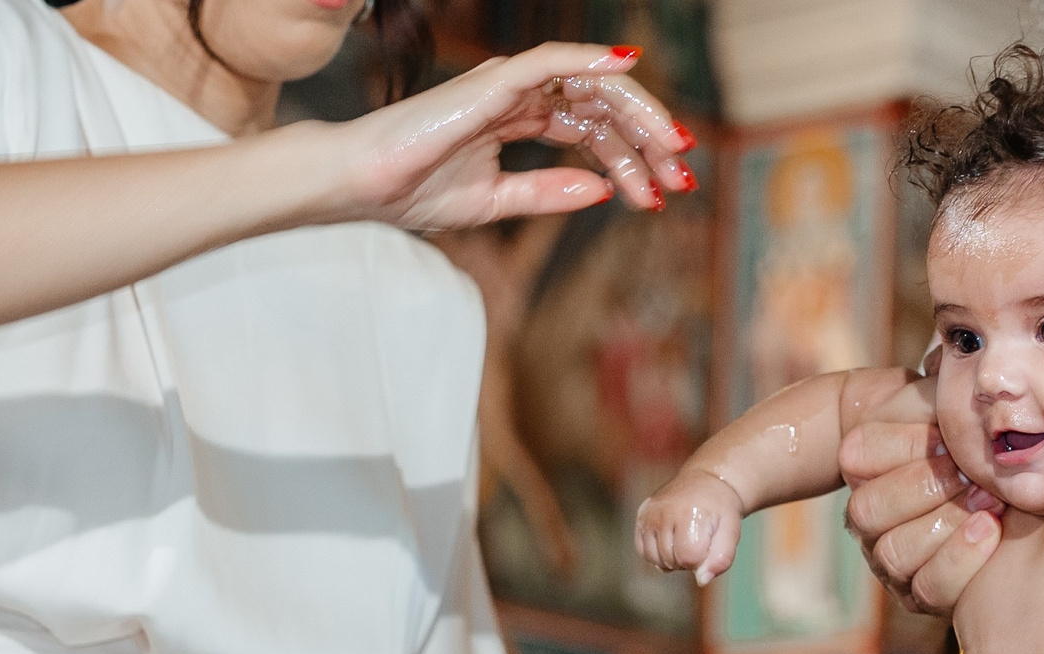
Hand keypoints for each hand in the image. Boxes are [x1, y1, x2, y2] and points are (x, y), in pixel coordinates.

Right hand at [330, 43, 694, 229]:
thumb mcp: (496, 202)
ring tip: (672, 150)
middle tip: (682, 177)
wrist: (361, 187)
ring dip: (638, 117)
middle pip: (600, 108)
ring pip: (590, 85)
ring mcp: (507, 84)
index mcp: (517, 119)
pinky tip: (629, 71)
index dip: (629, 161)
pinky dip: (593, 61)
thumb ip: (548, 194)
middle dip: (646, 142)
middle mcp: (518, 94)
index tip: (658, 198)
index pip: (590, 132)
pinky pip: (554, 61)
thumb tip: (602, 192)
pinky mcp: (494, 80)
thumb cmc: (411, 192)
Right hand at [635, 469, 744, 583]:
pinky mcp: (641, 516)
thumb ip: (722, 558)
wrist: (706, 482)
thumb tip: (701, 580)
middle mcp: (664, 512)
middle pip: (671, 560)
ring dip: (672, 559)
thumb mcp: (731, 531)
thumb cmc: (721, 510)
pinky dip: (658, 554)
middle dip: (688, 560)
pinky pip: (643, 552)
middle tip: (699, 539)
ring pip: (655, 560)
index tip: (709, 545)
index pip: (688, 558)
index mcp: (689, 513)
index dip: (701, 560)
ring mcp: (649, 514)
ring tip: (685, 540)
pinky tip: (671, 542)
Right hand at [836, 386, 1003, 615]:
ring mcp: (889, 556)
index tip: (948, 437)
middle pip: (869, 510)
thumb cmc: (970, 432)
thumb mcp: (950, 399)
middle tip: (973, 475)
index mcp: (862, 462)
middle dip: (926, 488)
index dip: (905, 447)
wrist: (1001, 478)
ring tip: (990, 504)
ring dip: (945, 525)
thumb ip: (941, 374)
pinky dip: (959, 561)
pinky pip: (927, 589)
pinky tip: (990, 532)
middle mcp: (866, 513)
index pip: (861, 458)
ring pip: (892, 552)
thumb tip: (943, 350)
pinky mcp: (919, 593)